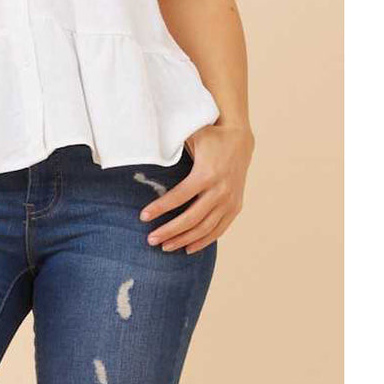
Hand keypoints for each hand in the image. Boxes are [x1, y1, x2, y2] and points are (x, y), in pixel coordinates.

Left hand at [139, 124, 254, 253]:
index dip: (160, 208)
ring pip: (205, 228)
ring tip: (165, 247)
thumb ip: (171, 144)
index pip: (179, 196)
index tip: (143, 217)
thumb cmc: (210, 136)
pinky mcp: (236, 206)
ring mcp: (230, 201)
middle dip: (169, 231)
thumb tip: (146, 148)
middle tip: (151, 239)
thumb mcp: (191, 135)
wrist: (240, 138)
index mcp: (207, 174)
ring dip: (184, 240)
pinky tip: (188, 248)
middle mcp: (220, 190)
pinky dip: (203, 241)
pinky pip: (219, 229)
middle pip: (191, 218)